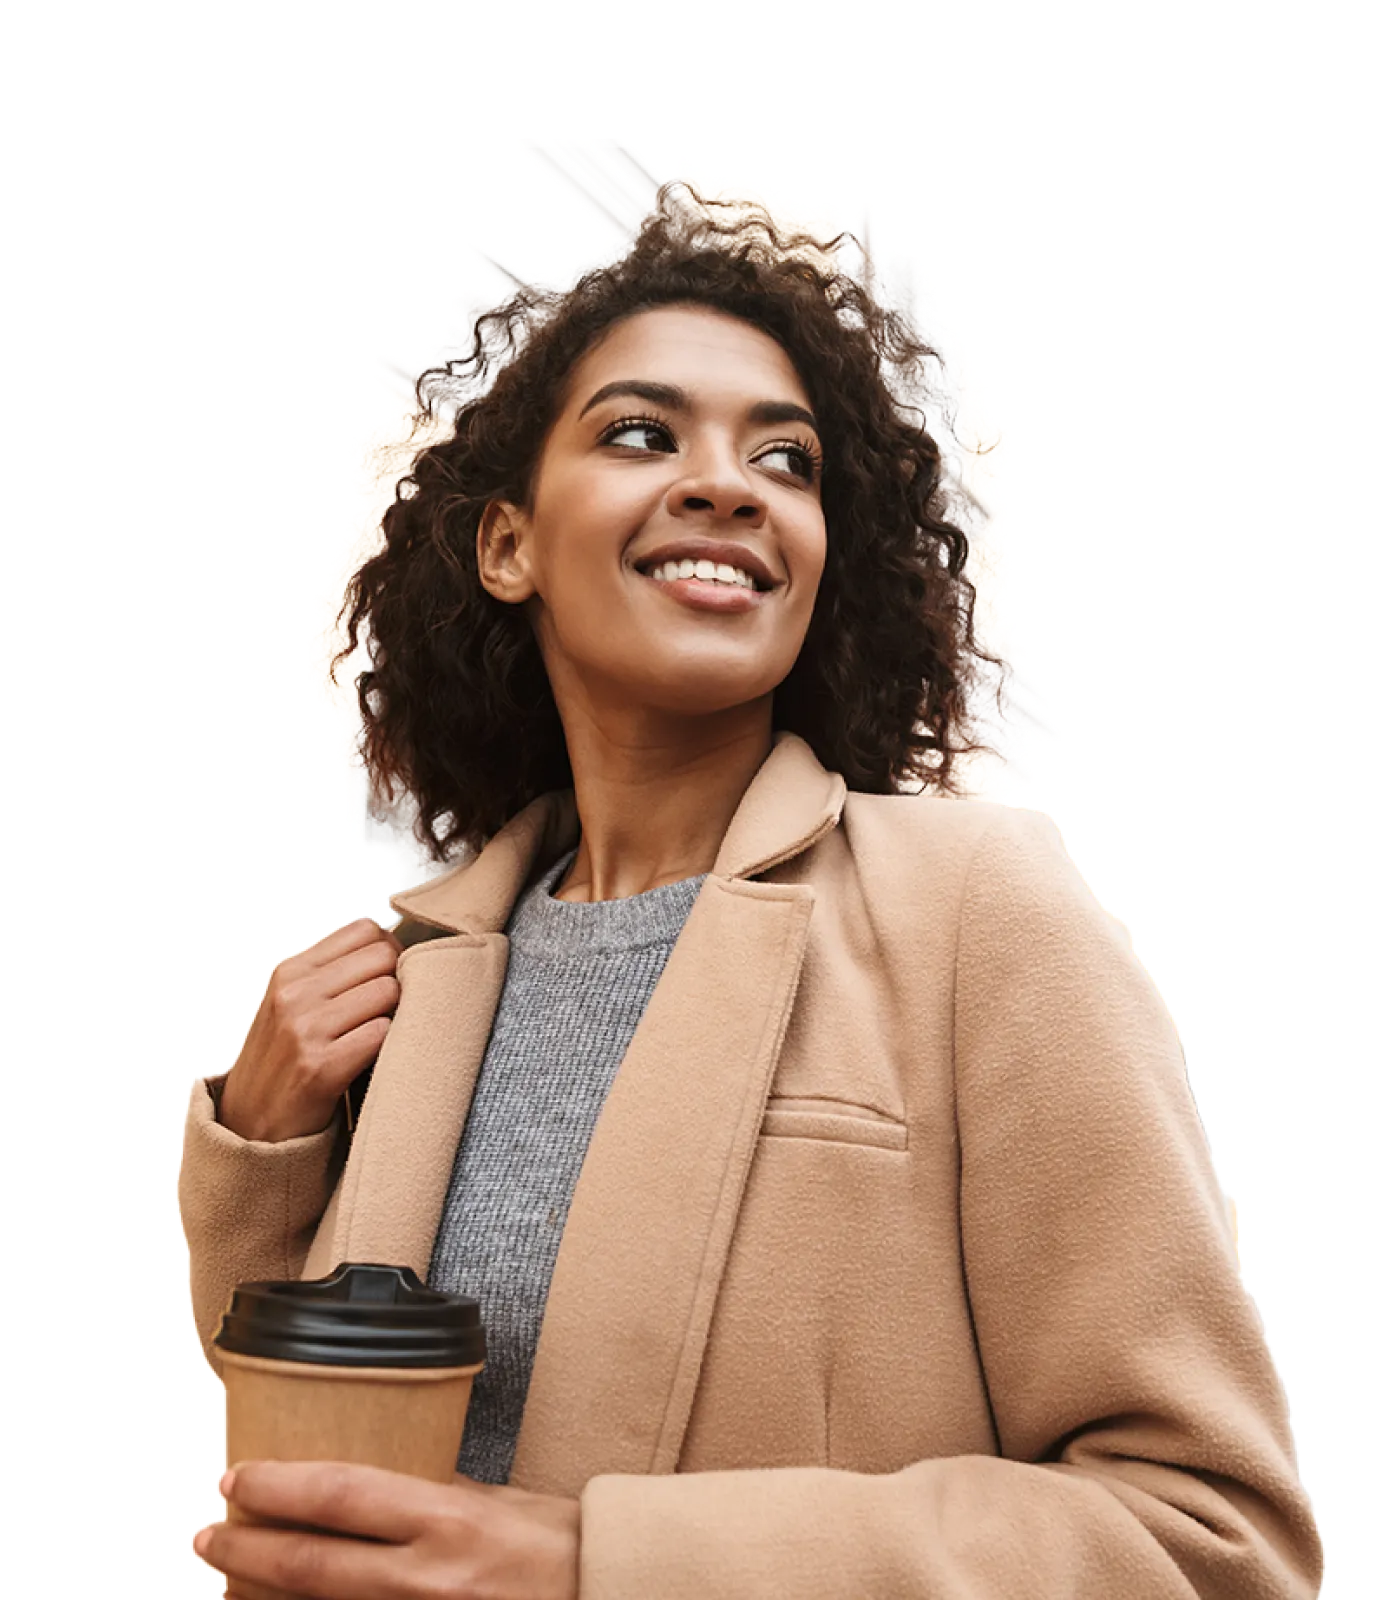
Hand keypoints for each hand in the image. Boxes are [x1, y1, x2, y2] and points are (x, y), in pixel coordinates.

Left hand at [190, 1459, 579, 1598]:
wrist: (608, 1592)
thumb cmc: (557, 1545)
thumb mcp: (496, 1500)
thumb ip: (431, 1496)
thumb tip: (368, 1494)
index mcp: (449, 1519)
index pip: (342, 1496)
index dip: (278, 1488)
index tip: (235, 1477)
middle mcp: (429, 1578)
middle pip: (312, 1566)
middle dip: (247, 1550)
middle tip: (204, 1535)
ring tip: (226, 1588)